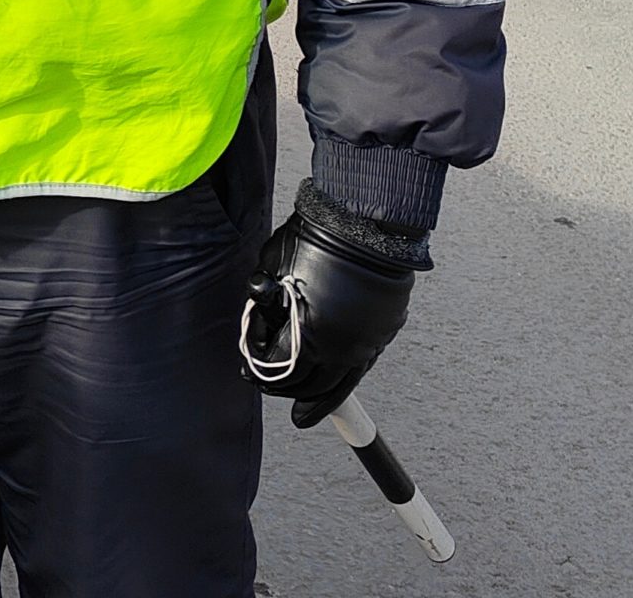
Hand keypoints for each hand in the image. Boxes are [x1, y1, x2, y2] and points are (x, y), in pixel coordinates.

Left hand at [242, 202, 418, 427]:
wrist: (363, 221)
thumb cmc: (312, 241)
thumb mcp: (271, 272)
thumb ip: (264, 306)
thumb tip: (261, 325)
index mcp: (308, 337)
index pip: (276, 369)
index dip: (258, 365)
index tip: (249, 361)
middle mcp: (341, 349)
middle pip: (307, 385)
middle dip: (282, 386)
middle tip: (267, 384)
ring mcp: (366, 343)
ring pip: (339, 385)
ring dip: (316, 398)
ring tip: (302, 410)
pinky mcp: (383, 333)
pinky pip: (360, 368)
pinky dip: (344, 381)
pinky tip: (335, 389)